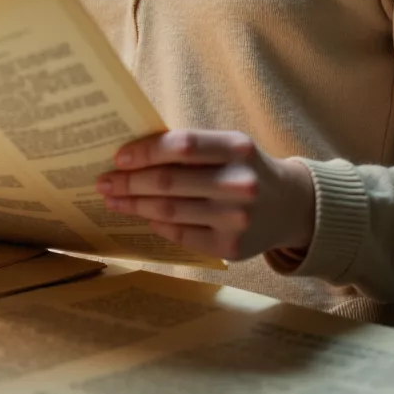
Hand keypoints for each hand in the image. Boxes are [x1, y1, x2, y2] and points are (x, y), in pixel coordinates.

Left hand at [95, 129, 315, 261]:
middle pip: (169, 182)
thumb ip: (191, 148)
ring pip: (170, 211)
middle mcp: (240, 183)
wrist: (289, 205)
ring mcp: (236, 219)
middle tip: (104, 181)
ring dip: (135, 205)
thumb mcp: (228, 147)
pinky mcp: (231, 248)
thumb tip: (133, 154)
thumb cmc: (245, 168)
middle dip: (130, 182)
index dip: (146, 151)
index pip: (182, 145)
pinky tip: (146, 216)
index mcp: (237, 148)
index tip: (119, 157)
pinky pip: (181, 235)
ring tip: (114, 199)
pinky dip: (158, 224)